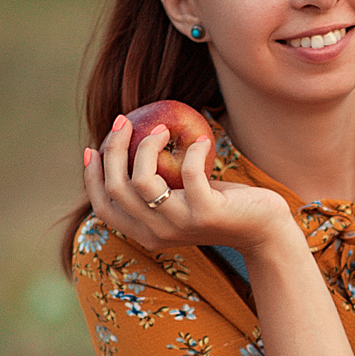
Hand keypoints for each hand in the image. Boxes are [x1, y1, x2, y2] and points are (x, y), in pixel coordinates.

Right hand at [82, 113, 291, 254]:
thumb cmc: (219, 206)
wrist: (262, 229)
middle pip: (117, 188)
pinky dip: (193, 151)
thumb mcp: (180, 197)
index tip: (93, 147)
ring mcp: (180, 225)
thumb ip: (155, 184)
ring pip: (142, 181)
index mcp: (144, 232)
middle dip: (114, 149)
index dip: (92, 176)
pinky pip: (188, 173)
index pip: (104, 206)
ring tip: (164, 129)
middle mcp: (156, 234)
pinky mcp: (206, 213)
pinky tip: (202, 141)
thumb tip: (126, 145)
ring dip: (148, 146)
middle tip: (124, 121)